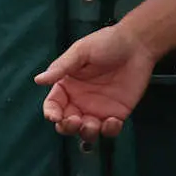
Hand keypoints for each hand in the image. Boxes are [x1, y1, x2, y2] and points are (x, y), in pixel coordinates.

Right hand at [34, 19, 157, 141]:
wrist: (137, 45)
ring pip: (86, 132)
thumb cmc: (106, 43)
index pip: (53, 104)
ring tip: (94, 124)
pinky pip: (109, 131)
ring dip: (87, 133)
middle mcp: (80, 100)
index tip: (54, 116)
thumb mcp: (81, 51)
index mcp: (68, 85)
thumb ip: (61, 67)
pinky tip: (113, 121)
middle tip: (75, 121)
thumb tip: (38, 80)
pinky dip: (109, 131)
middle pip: (66, 123)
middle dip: (67, 127)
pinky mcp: (117, 114)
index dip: (51, 113)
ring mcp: (98, 109)